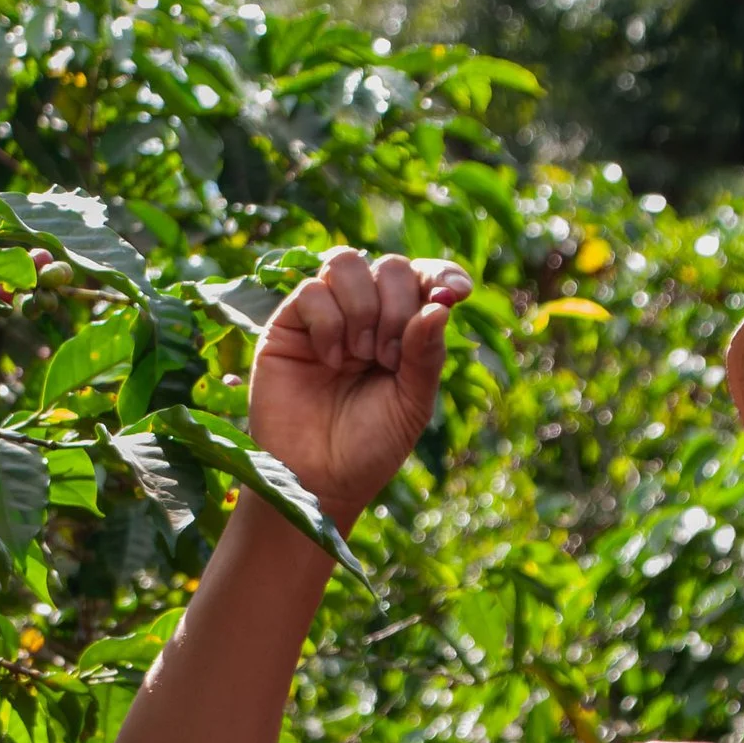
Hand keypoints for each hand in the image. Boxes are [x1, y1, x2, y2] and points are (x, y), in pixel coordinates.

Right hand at [247, 248, 470, 530]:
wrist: (319, 479)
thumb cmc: (369, 446)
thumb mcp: (412, 403)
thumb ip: (427, 354)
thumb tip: (441, 306)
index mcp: (404, 329)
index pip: (425, 277)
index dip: (441, 274)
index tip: (456, 293)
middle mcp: (366, 314)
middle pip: (389, 266)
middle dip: (397, 306)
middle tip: (388, 357)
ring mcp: (325, 316)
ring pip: (346, 263)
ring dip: (363, 307)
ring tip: (361, 355)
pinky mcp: (287, 325)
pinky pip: (311, 290)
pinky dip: (329, 322)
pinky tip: (331, 361)